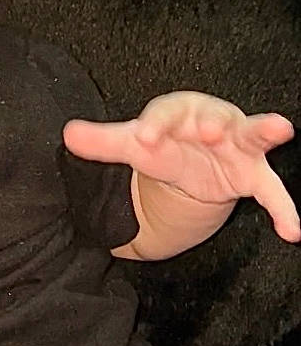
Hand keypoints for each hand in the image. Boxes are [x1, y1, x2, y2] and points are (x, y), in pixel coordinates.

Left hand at [63, 91, 300, 242]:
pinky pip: (272, 191)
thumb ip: (104, 143)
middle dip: (214, 122)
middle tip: (211, 129)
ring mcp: (237, 147)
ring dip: (265, 131)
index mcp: (178, 113)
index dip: (154, 125)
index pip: (164, 115)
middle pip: (215, 117)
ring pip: (254, 135)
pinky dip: (284, 209)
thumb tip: (68, 134)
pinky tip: (293, 231)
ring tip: (281, 129)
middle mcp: (212, 122)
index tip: (142, 138)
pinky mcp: (253, 174)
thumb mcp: (134, 145)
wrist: (195, 156)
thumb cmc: (165, 143)